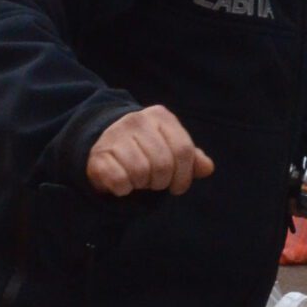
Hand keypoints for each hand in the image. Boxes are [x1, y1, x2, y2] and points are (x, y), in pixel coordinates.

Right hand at [87, 106, 214, 196]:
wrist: (104, 143)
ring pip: (141, 172)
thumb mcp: (170, 148)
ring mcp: (115, 135)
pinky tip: (122, 183)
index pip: (183, 150)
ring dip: (141, 184)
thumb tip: (207, 168)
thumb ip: (191, 157)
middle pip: (163, 165)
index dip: (184, 175)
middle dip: (161, 182)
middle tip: (153, 181)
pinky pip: (120, 181)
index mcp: (161, 116)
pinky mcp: (98, 154)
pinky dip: (123, 189)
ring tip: (137, 179)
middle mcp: (137, 120)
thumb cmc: (145, 149)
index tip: (177, 186)